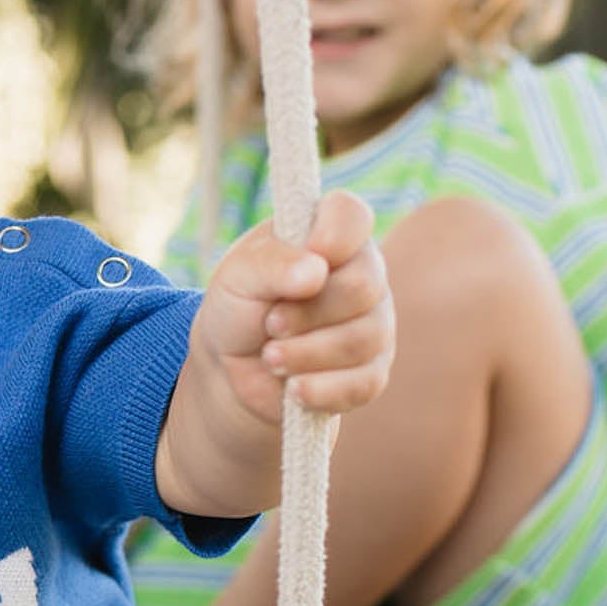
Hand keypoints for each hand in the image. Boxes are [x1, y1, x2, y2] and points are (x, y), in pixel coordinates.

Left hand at [198, 189, 392, 425]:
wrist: (232, 371)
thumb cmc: (239, 308)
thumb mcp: (237, 277)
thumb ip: (270, 264)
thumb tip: (315, 271)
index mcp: (330, 235)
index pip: (352, 216)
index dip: (334, 234)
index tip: (308, 254)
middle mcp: (363, 275)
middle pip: (363, 286)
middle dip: (308, 312)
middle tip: (270, 324)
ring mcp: (374, 325)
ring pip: (362, 340)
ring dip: (306, 353)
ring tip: (270, 358)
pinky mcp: (370, 374)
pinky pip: (361, 384)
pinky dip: (320, 389)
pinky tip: (293, 390)